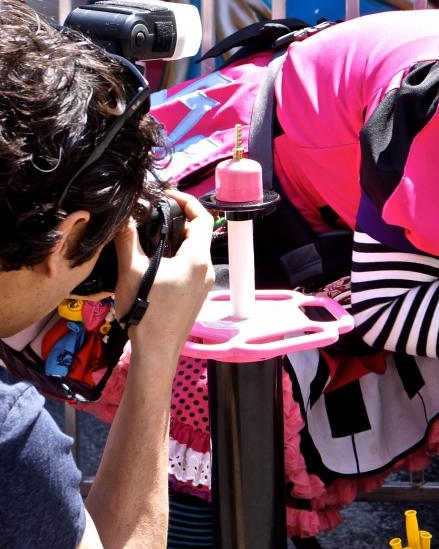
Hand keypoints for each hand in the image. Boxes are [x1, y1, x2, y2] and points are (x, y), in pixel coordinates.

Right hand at [114, 190, 213, 363]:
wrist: (156, 353)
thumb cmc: (146, 312)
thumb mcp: (132, 272)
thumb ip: (127, 239)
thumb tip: (123, 215)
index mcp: (197, 258)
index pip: (203, 217)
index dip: (187, 201)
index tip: (167, 196)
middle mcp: (205, 269)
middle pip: (198, 233)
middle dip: (178, 220)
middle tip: (155, 213)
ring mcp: (203, 284)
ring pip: (194, 251)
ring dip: (177, 239)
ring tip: (152, 234)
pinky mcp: (196, 296)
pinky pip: (191, 267)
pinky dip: (178, 256)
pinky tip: (156, 261)